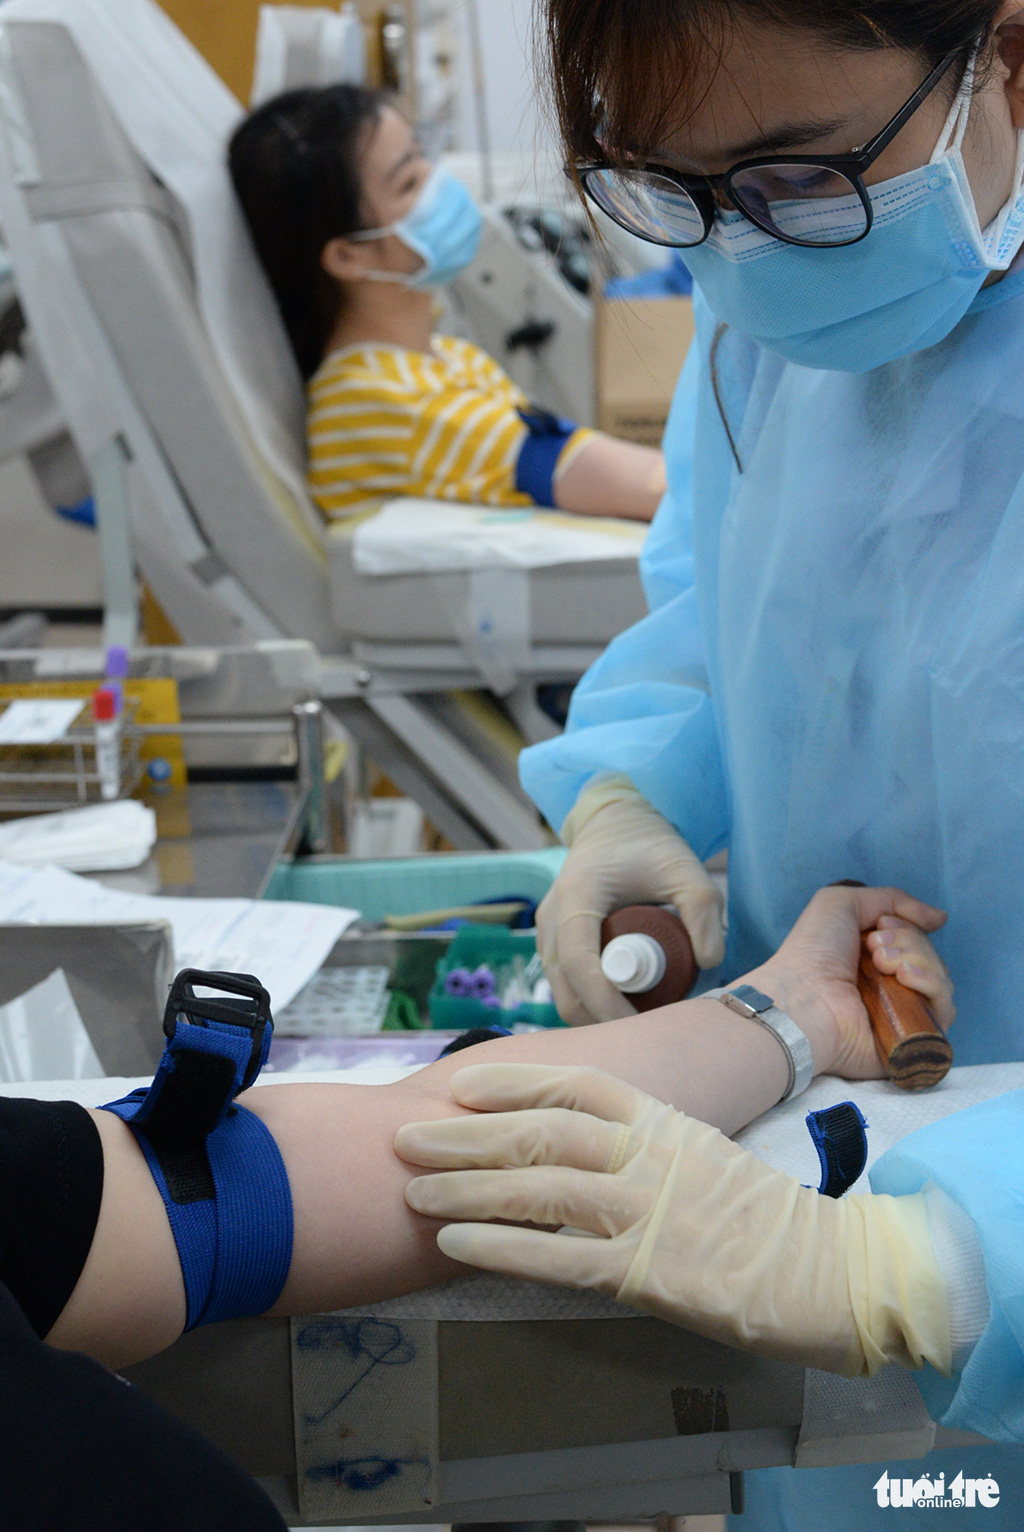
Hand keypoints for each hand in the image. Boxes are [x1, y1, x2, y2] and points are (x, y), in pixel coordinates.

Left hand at [397, 1063, 950, 1377]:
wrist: (833, 1270)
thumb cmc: (764, 1219)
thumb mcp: (704, 1154)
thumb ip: (644, 1142)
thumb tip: (579, 1141)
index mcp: (665, 1120)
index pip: (576, 1084)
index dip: (513, 1081)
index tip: (463, 1081)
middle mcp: (649, 1154)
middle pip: (541, 1131)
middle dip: (467, 1132)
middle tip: (407, 1133)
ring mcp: (647, 1211)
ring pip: (539, 1188)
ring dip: (468, 1186)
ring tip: (414, 1189)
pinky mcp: (647, 1271)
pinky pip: (557, 1256)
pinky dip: (500, 1246)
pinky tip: (455, 1245)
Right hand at [540, 782, 723, 1025]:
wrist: (614, 826)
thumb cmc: (648, 844)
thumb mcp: (683, 865)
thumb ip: (702, 906)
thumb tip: (709, 962)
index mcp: (576, 897)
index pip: (579, 964)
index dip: (605, 1003)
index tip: (639, 1027)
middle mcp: (551, 918)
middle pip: (565, 991)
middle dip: (601, 1021)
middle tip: (648, 1036)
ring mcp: (546, 934)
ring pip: (562, 994)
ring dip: (596, 1016)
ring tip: (643, 1022)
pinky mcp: (553, 944)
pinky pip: (565, 986)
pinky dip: (591, 1005)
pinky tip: (627, 1010)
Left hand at [747, 885, 951, 1080]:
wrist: (803, 998)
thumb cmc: (813, 951)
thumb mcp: (843, 903)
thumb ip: (893, 899)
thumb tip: (940, 918)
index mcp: (874, 958)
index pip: (915, 938)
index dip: (905, 926)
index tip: (880, 925)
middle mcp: (890, 985)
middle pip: (930, 956)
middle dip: (908, 941)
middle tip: (874, 948)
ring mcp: (903, 1011)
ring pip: (940, 979)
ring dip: (918, 959)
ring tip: (882, 963)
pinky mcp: (913, 1036)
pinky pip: (945, 1009)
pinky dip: (932, 985)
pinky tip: (905, 977)